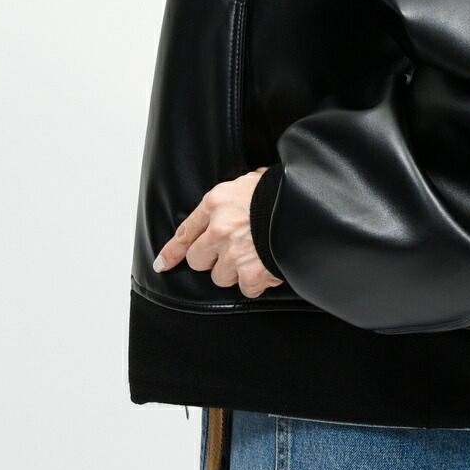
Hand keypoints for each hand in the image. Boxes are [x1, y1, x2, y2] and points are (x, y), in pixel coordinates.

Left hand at [153, 166, 283, 296]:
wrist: (307, 205)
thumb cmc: (282, 190)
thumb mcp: (252, 181)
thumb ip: (235, 196)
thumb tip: (234, 201)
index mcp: (216, 202)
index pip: (185, 232)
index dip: (172, 252)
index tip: (162, 264)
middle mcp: (219, 228)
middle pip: (198, 260)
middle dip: (214, 259)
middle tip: (233, 250)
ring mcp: (233, 252)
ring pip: (221, 277)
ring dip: (237, 271)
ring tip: (256, 255)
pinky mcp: (251, 272)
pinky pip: (247, 288)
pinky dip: (258, 281)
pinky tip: (268, 267)